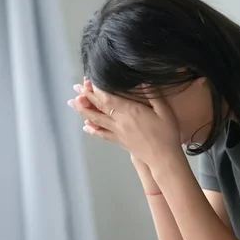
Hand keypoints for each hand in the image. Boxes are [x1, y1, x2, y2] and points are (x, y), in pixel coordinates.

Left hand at [69, 80, 184, 169]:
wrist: (163, 158)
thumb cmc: (167, 134)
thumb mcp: (164, 111)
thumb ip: (153, 95)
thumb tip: (141, 81)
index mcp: (131, 111)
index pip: (108, 98)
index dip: (96, 89)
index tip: (89, 81)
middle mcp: (120, 121)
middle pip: (99, 107)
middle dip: (86, 96)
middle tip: (76, 88)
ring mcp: (118, 132)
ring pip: (96, 120)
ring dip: (83, 111)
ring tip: (72, 103)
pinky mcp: (119, 141)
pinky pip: (102, 134)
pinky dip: (92, 129)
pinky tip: (85, 126)